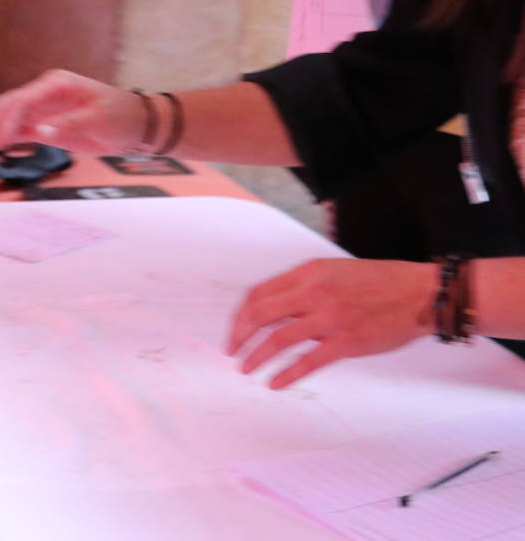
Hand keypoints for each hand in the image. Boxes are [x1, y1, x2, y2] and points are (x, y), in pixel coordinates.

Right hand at [0, 69, 141, 154]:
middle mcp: (43, 94)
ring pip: (8, 118)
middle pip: (7, 107)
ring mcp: (43, 109)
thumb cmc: (121, 116)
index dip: (2, 121)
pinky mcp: (45, 125)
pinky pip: (18, 130)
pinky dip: (2, 139)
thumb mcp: (99, 120)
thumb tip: (39, 132)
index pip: (19, 101)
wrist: (136, 125)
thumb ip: (68, 125)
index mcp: (54, 85)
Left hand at [227, 258, 436, 388]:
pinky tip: (274, 383)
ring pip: (277, 339)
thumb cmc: (380, 283)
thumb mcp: (334, 272)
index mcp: (308, 273)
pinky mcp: (347, 341)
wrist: (422, 293)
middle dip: (239, 336)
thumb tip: (278, 313)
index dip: (240, 315)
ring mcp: (330, 317)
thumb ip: (304, 289)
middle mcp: (314, 292)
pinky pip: (308, 361)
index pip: (258, 293)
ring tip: (246, 369)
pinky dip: (286, 374)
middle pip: (259, 314)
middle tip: (232, 352)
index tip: (235, 331)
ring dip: (256, 357)